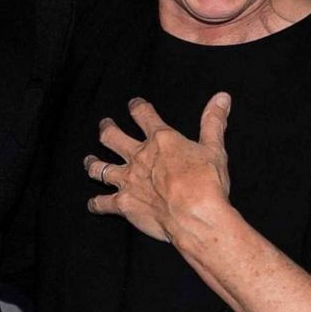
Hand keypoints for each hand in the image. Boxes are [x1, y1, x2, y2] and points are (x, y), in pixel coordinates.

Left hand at [84, 92, 232, 241]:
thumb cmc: (206, 182)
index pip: (144, 115)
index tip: (134, 103)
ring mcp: (128, 180)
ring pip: (101, 168)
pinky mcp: (124, 204)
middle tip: (104, 125)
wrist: (194, 214)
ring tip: (89, 161)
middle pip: (112, 137)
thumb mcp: (214, 148)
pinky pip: (103, 203)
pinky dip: (96, 204)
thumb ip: (213, 122)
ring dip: (93, 164)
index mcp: (161, 141)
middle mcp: (139, 157)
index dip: (138, 107)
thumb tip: (222, 97)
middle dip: (107, 129)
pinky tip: (93, 204)